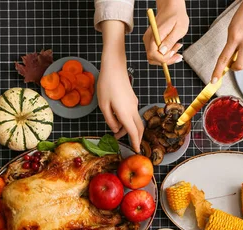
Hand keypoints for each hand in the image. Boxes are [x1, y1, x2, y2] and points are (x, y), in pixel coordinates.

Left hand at [98, 21, 143, 152]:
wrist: (114, 67)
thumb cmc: (106, 85)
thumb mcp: (103, 105)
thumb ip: (110, 119)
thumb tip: (116, 129)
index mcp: (125, 113)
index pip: (133, 132)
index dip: (135, 142)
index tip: (137, 151)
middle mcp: (133, 109)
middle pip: (139, 128)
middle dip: (136, 138)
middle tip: (129, 144)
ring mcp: (134, 104)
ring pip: (136, 121)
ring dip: (130, 129)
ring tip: (117, 132)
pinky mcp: (132, 99)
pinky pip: (133, 114)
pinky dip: (129, 121)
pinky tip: (119, 120)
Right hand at [143, 0, 187, 65]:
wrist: (171, 7)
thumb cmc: (177, 16)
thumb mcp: (179, 28)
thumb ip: (170, 40)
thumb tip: (162, 52)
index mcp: (155, 35)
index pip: (153, 54)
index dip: (164, 58)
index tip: (175, 54)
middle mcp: (149, 39)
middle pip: (152, 58)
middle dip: (166, 60)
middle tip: (178, 54)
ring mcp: (149, 41)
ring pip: (154, 57)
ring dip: (166, 57)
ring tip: (177, 47)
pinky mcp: (151, 42)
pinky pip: (156, 53)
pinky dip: (165, 53)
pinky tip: (174, 46)